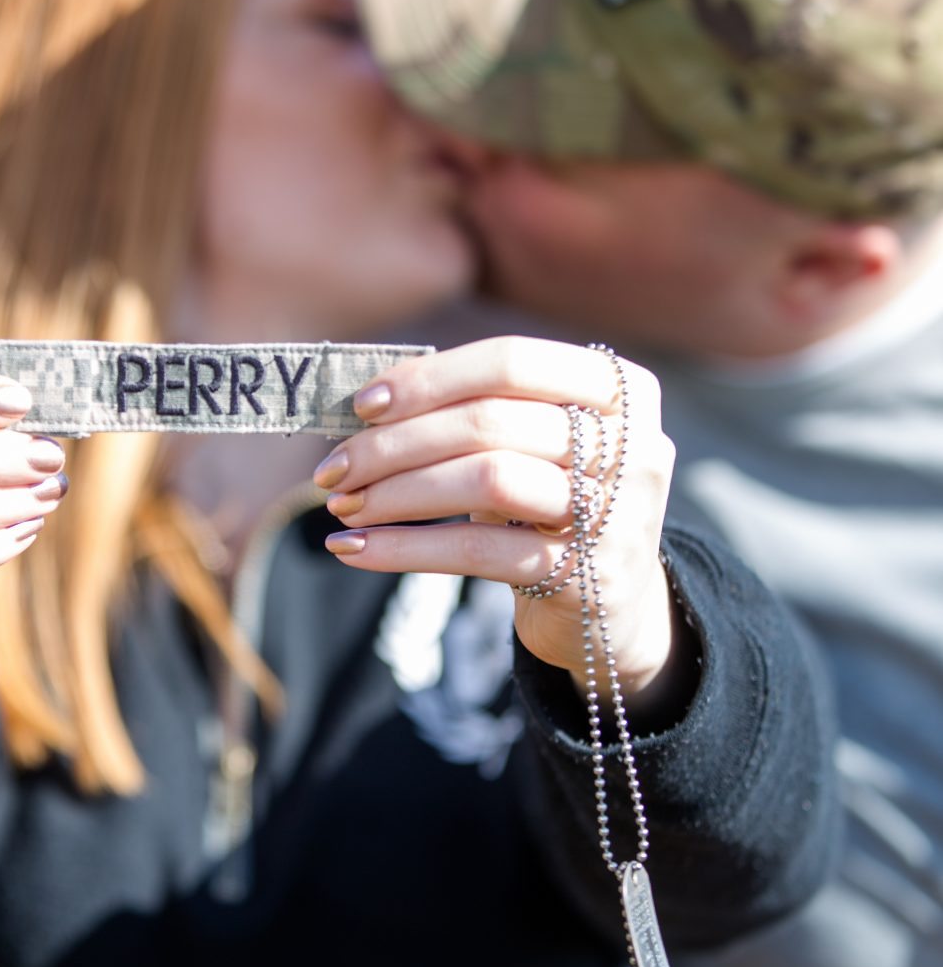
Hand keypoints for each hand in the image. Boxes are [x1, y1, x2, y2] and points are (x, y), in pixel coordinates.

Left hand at [313, 338, 678, 700]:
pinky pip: (480, 551)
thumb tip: (365, 405)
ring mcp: (617, 512)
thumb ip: (472, 411)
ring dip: (397, 493)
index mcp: (619, 389)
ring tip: (345, 507)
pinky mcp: (588, 576)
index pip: (512, 361)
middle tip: (334, 470)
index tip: (363, 406)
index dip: (430, 379)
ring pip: (487, 481)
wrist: (613, 606)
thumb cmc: (550, 500)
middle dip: (396, 444)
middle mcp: (633, 444)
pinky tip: (355, 550)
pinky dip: (406, 548)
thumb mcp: (532, 444)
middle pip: (491, 423)